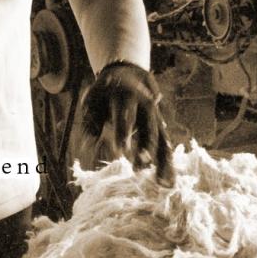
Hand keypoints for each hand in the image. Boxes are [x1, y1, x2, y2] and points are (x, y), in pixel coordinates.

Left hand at [81, 61, 174, 184]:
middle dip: (146, 148)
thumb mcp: (92, 101)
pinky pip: (166, 146)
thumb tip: (88, 148)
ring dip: (163, 162)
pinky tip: (169, 182)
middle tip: (141, 167)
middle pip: (149, 128)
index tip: (120, 150)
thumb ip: (90, 123)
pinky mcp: (160, 126)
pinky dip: (167, 164)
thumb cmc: (104, 92)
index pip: (125, 116)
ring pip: (163, 140)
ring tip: (163, 184)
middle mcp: (146, 105)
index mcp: (126, 95)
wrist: (128, 73)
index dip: (123, 133)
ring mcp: (156, 116)